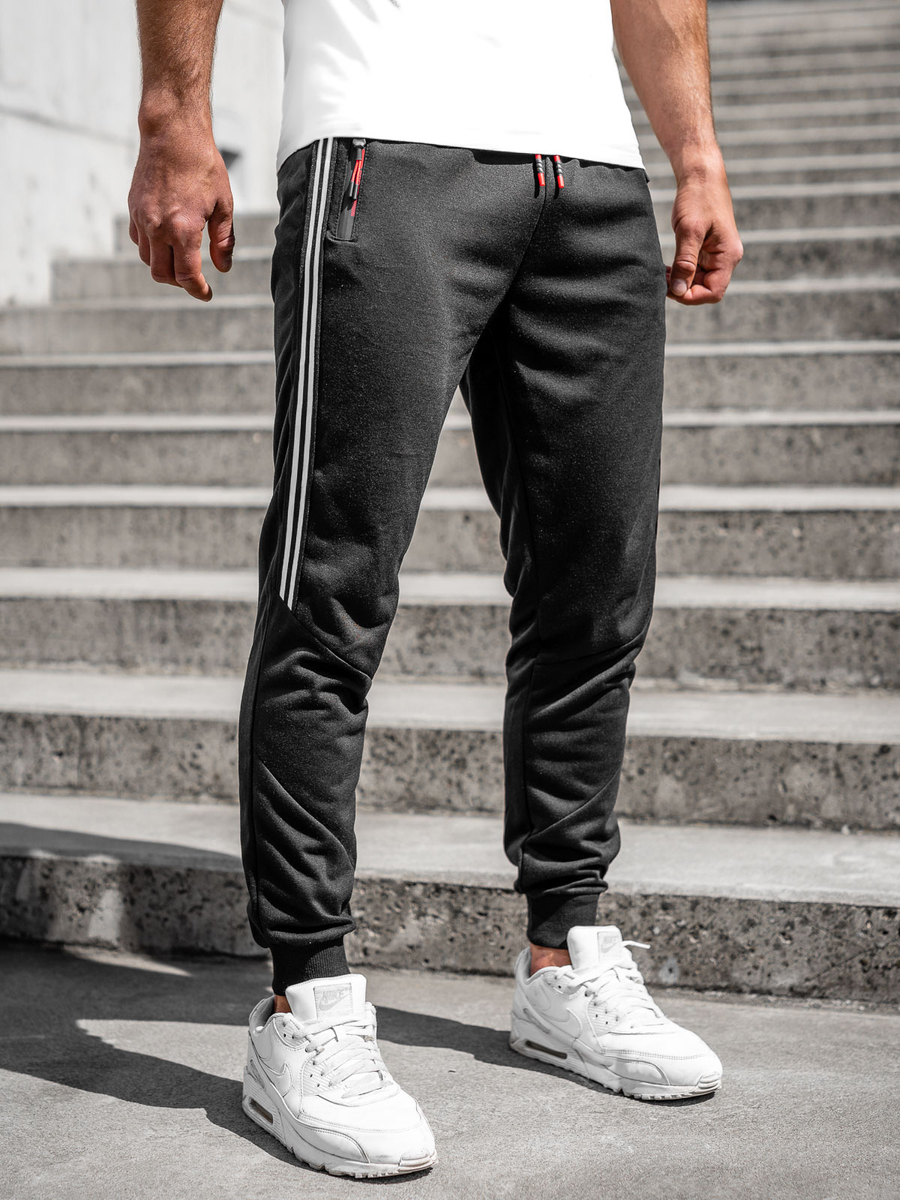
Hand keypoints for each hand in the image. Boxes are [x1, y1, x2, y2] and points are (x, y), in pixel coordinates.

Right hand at [128, 114, 233, 301]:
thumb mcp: (224, 204)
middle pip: (163, 274)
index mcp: (183, 229)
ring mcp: (141, 218)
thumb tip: (223, 267)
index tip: (207, 294)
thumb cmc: (203, 165)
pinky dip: (152, 249)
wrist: (172, 133)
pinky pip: (139, 241)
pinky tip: (167, 242)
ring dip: (164, 267)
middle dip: (180, 283)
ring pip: (148, 260)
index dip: (198, 290)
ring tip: (182, 261)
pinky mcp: (133, 208)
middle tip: (196, 281)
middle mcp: (157, 227)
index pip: (187, 276)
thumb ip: (223, 240)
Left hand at [666, 164, 742, 304]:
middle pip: (705, 289)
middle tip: (661, 280)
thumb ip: (685, 263)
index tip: (669, 290)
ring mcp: (717, 255)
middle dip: (682, 289)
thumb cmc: (698, 197)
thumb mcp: (689, 231)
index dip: (691, 296)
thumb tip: (678, 291)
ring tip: (662, 273)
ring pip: (698, 282)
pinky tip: (667, 268)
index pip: (713, 292)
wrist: (701, 175)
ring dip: (679, 281)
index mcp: (728, 255)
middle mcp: (726, 258)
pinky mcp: (707, 250)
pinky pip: (694, 270)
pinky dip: (680, 272)